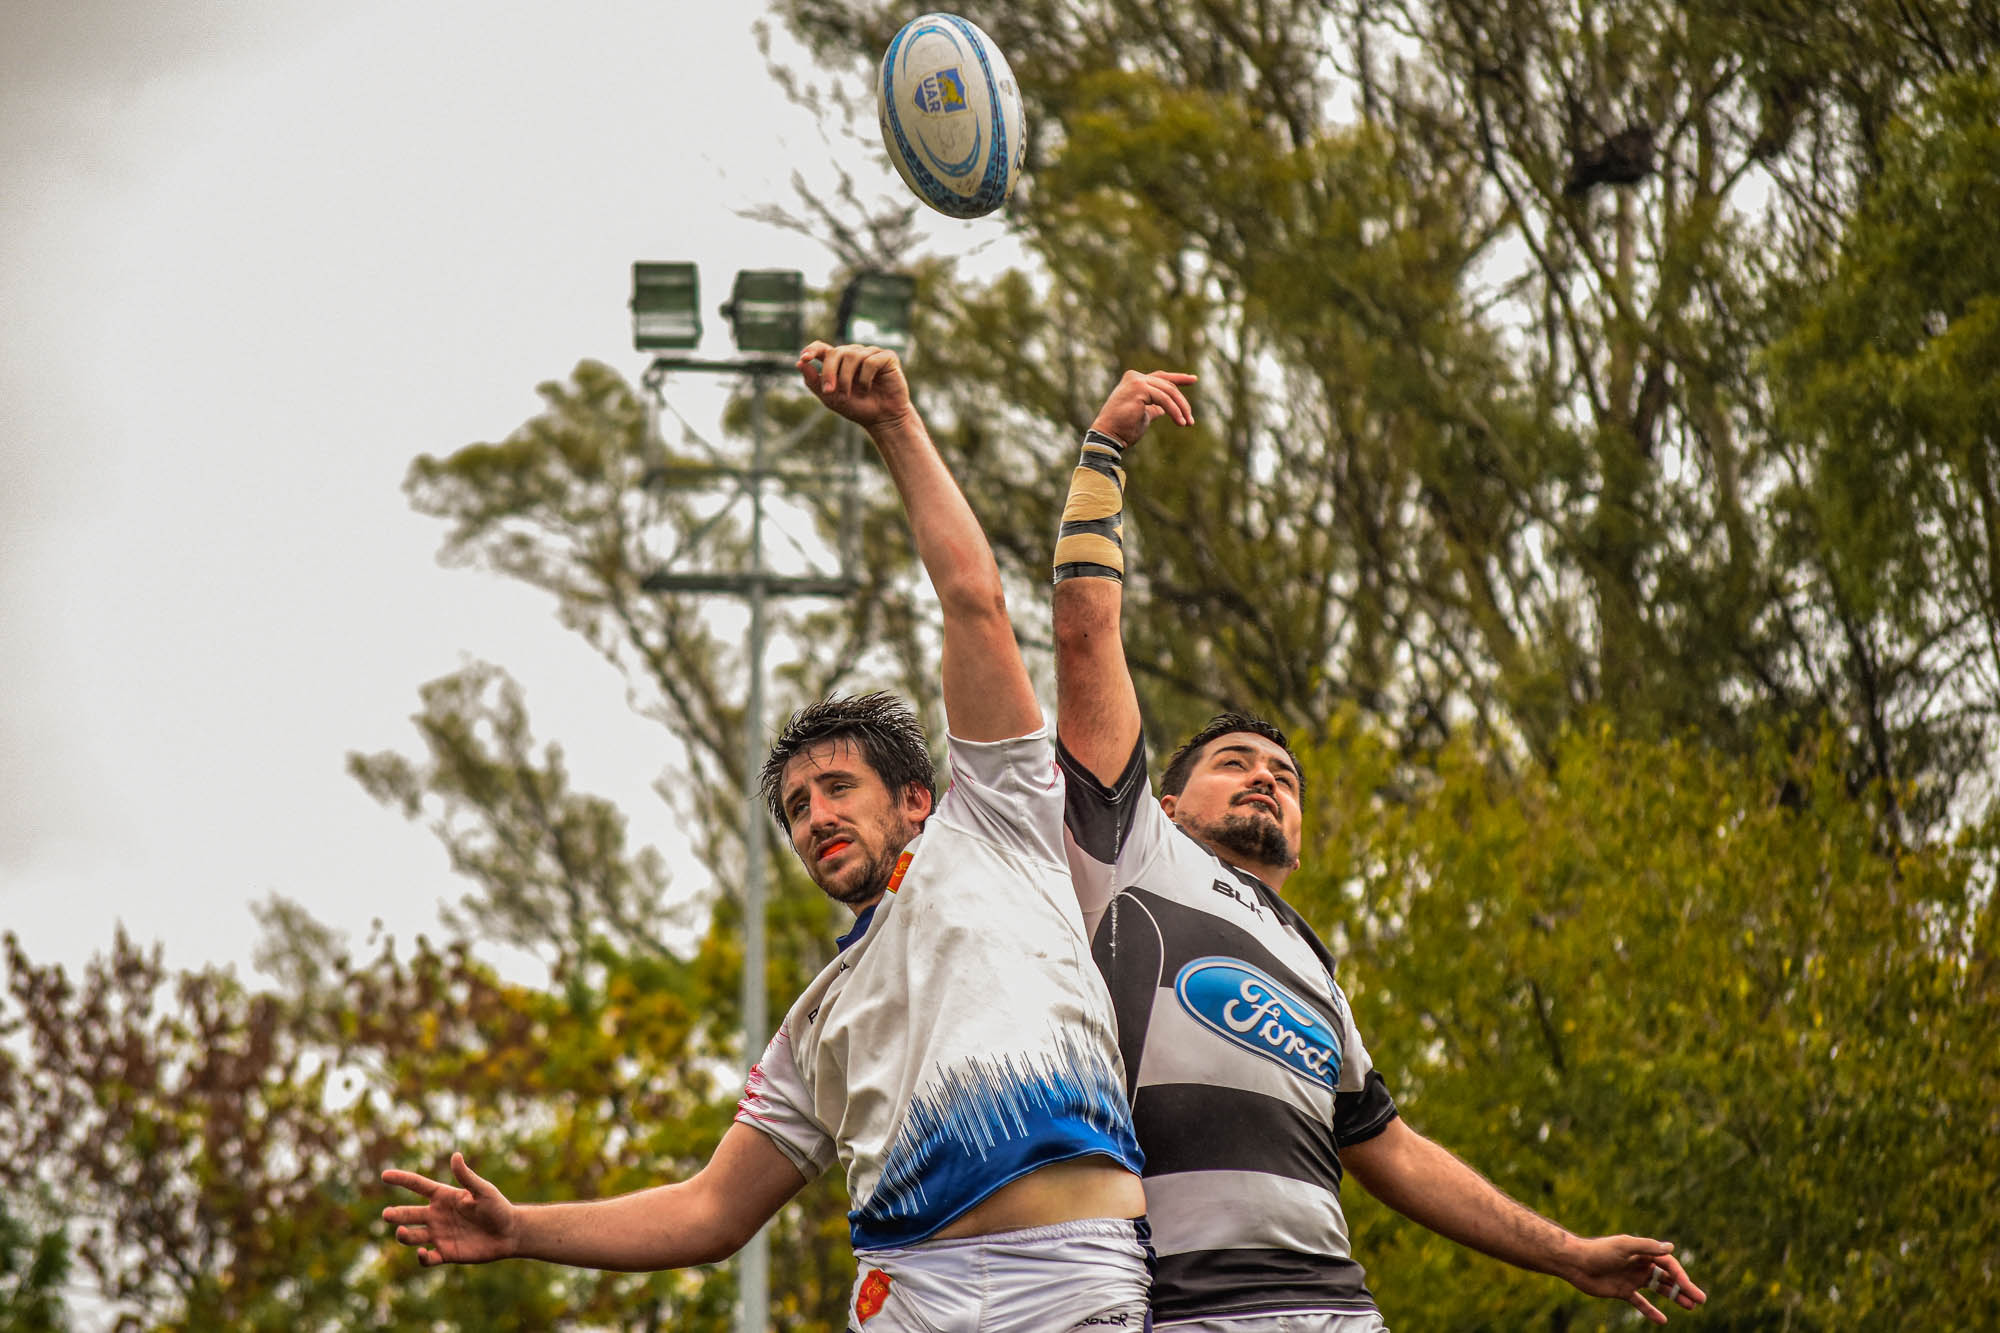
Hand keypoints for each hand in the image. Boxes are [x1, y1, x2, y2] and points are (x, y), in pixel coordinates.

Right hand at [381, 1152, 518, 1265]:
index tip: (385, 1175)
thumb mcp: (483, 1191)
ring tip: (402, 1231)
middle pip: (410, 1213)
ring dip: (405, 1235)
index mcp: (444, 1197)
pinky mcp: (445, 1253)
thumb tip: (455, 1156)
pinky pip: (427, 1258)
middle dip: (396, 1214)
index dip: (402, 1179)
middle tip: (387, 1214)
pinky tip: (422, 1252)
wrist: (509, 1234)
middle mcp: (437, 1215)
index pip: (418, 1186)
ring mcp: (439, 1235)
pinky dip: (421, 1257)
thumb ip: (467, 1177)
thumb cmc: (498, 1208)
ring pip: (413, 1236)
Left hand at [798, 341, 914, 433]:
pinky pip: (871, 361)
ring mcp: (871, 353)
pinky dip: (866, 378)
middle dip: (829, 372)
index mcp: (839, 361)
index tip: (804, 358)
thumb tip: (799, 364)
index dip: (812, 349)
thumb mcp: (830, 398)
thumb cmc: (857, 408)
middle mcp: (854, 353)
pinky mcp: (887, 357)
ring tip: (849, 395)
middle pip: (835, 352)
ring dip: (847, 378)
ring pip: (852, 355)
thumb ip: (814, 382)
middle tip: (829, 391)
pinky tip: (869, 389)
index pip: (821, 347)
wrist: (882, 419)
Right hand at [1089, 369, 1195, 447]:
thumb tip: (1166, 409)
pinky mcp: (1139, 389)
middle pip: (1167, 385)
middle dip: (1182, 402)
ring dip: (1181, 409)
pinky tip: (1180, 422)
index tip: (1194, 379)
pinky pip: (1164, 399)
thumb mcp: (1144, 415)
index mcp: (1134, 381)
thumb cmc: (1123, 429)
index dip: (1178, 378)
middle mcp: (1134, 377)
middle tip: (1191, 420)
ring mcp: (1136, 381)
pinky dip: (1174, 411)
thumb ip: (1154, 408)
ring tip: (1187, 423)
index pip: (1161, 377)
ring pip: (1168, 392)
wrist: (1108, 436)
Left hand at [1565, 1235, 1705, 1323]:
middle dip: (1684, 1287)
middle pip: (1667, 1277)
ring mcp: (1632, 1278)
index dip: (1680, 1276)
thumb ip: (1647, 1247)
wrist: (1575, 1263)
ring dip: (1675, 1297)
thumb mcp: (1624, 1246)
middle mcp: (1640, 1265)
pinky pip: (1641, 1303)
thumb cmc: (1599, 1251)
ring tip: (1691, 1307)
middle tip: (1701, 1300)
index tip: (1689, 1288)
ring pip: (1659, 1289)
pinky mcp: (1623, 1291)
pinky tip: (1663, 1321)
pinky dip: (1651, 1311)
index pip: (1668, 1264)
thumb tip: (1671, 1247)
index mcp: (1642, 1252)